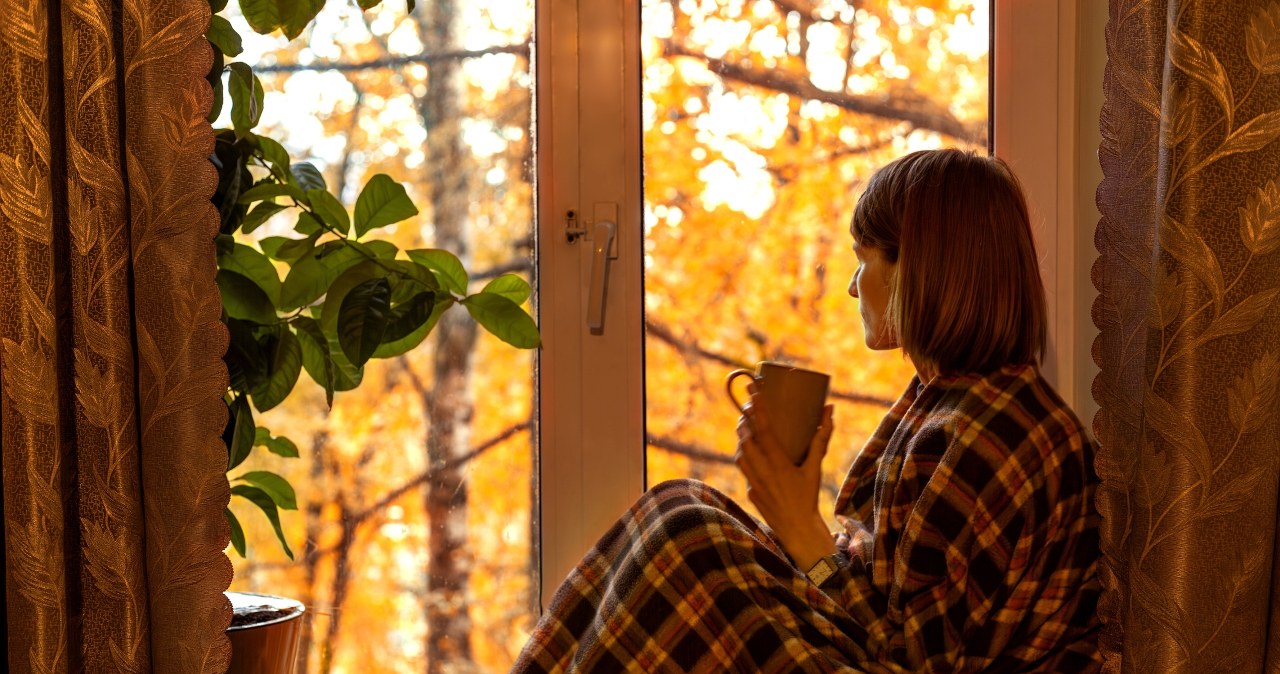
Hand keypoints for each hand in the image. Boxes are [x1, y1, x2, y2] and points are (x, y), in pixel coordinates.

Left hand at [735, 385, 835, 570]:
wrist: (798, 530)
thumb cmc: (809, 497)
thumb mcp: (815, 467)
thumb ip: (821, 438)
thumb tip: (829, 411)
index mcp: (778, 462)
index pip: (762, 427)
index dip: (756, 406)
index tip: (751, 389)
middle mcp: (761, 470)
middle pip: (745, 438)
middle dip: (745, 420)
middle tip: (749, 407)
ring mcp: (753, 482)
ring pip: (740, 454)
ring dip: (742, 438)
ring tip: (746, 426)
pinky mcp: (750, 491)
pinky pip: (744, 469)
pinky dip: (745, 457)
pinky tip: (750, 453)